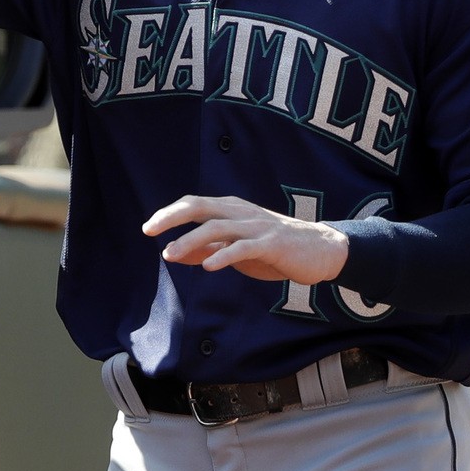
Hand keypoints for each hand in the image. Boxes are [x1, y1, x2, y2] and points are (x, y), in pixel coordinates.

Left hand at [144, 195, 349, 283]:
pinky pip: (245, 247)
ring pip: (219, 227)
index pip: (194, 204)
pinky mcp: (273, 244)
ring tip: (170, 254)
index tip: (148, 228)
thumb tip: (174, 253)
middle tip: (149, 230)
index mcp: (232, 210)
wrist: (321, 251)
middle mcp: (242, 212)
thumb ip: (207, 249)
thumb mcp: (237, 249)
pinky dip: (225, 254)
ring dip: (191, 240)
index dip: (170, 213)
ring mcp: (258, 226)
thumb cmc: (276, 249)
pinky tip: (208, 266)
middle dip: (172, 217)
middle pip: (201, 207)